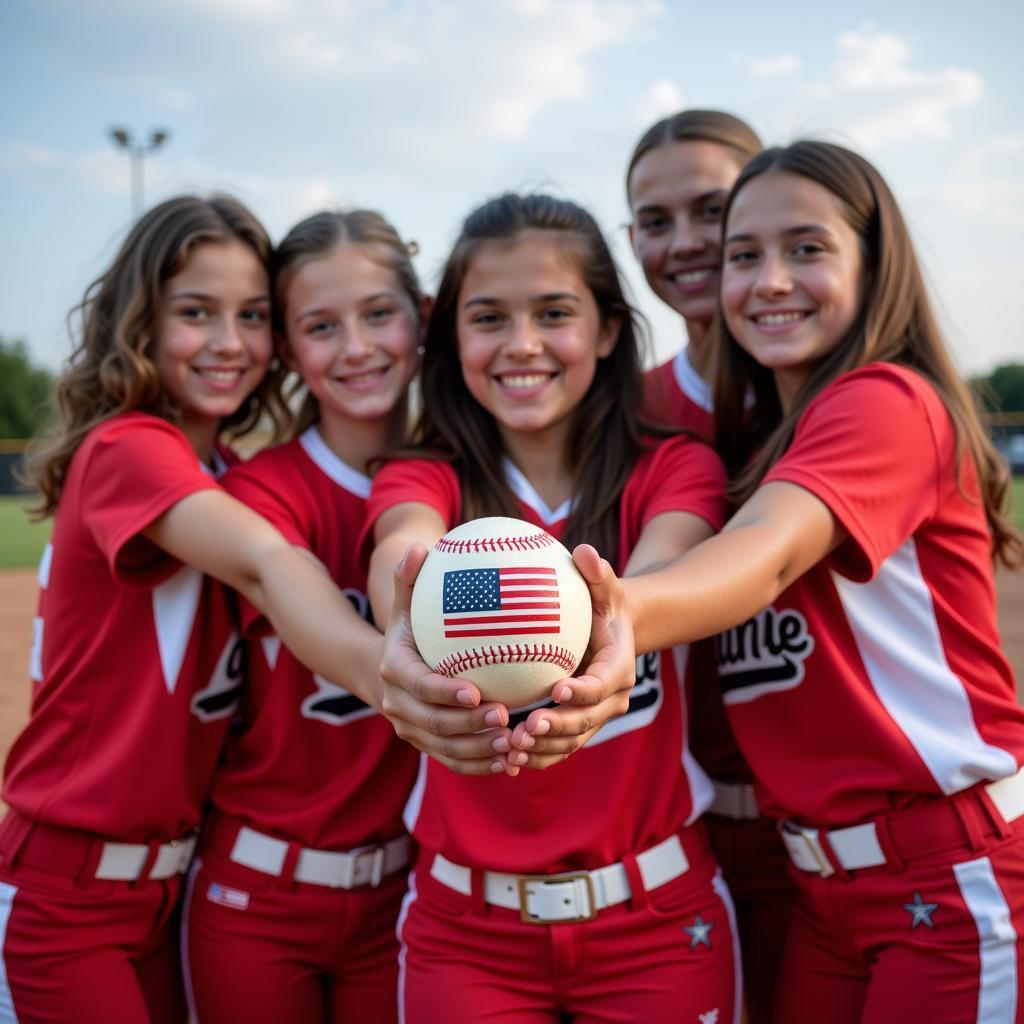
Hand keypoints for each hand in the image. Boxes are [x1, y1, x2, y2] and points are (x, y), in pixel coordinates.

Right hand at [379, 544, 518, 774]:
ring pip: (446, 750)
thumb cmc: (410, 630)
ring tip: (514, 743)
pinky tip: (511, 762)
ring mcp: (413, 732)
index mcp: (396, 673)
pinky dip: (480, 765)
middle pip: (433, 724)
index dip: (446, 692)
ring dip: (479, 751)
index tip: (476, 690)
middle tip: (505, 718)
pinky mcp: (428, 748)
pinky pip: (454, 763)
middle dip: (469, 726)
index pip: (420, 686)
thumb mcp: (407, 604)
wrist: (387, 671)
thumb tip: (419, 547)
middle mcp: (399, 707)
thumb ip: (411, 579)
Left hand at [508, 544, 635, 768]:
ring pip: (571, 742)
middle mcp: (611, 700)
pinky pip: (557, 750)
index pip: (603, 685)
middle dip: (558, 728)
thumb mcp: (605, 587)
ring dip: (542, 750)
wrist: (613, 634)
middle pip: (586, 722)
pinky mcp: (576, 729)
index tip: (557, 689)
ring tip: (511, 748)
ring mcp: (594, 719)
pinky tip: (504, 759)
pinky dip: (535, 757)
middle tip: (527, 728)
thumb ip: (597, 573)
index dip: (582, 691)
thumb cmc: (603, 604)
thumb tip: (586, 551)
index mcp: (619, 668)